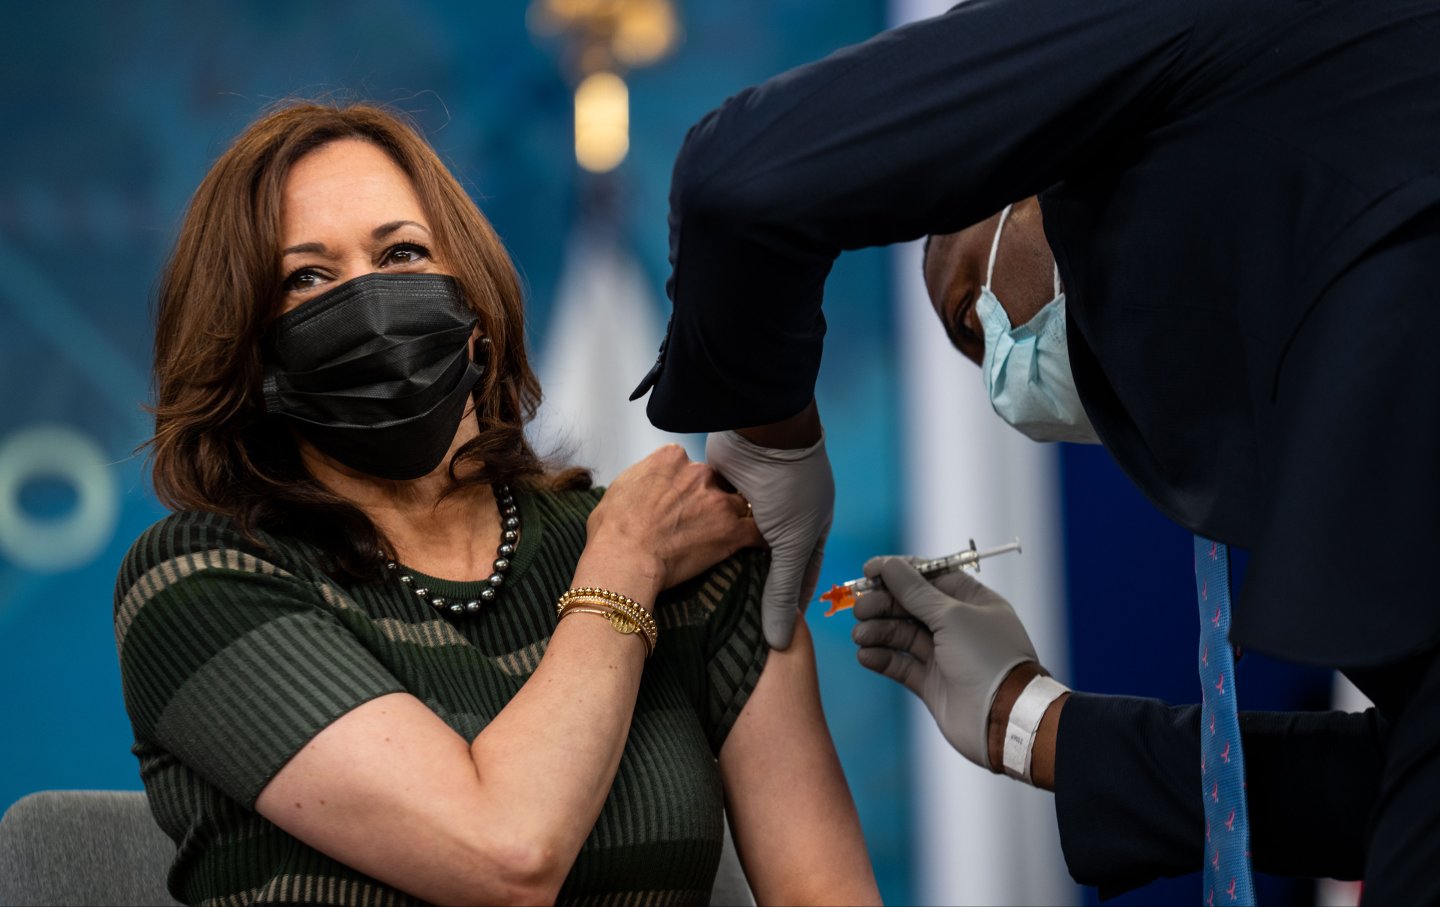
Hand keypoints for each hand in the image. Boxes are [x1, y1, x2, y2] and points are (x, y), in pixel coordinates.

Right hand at [587, 444, 761, 597]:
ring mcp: (718, 501)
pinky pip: (756, 531)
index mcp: (671, 458)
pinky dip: (759, 538)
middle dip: (711, 497)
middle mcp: (698, 473)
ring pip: (738, 503)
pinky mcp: (731, 530)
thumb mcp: (618, 488)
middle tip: (699, 519)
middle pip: (716, 481)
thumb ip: (641, 478)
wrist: (625, 557)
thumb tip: (643, 486)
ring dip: (733, 516)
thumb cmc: (613, 529)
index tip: (681, 498)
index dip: (686, 483)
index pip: (689, 464)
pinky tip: (759, 544)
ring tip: (727, 533)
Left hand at [705, 430, 833, 648]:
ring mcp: (753, 499)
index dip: (786, 603)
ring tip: (703, 594)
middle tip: (731, 619)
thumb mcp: (792, 543)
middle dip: (750, 584)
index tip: (772, 635)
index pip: (798, 576)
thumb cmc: (790, 486)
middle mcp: (782, 515)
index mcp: (808, 527)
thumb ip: (782, 591)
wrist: (761, 429)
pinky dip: (704, 532)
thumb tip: (780, 642)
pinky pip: (715, 515)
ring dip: (723, 559)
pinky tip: (687, 557)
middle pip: (765, 559)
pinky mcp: (725, 485)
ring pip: (737, 539)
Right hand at [850, 556, 1037, 768]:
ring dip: (878, 631)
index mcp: (972, 602)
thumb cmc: (987, 658)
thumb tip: (889, 566)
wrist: (1002, 718)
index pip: (930, 577)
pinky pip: (900, 664)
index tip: (869, 570)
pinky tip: (865, 655)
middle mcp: (957, 626)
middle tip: (860, 608)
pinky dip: (881, 658)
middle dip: (883, 604)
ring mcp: (943, 655)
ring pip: (901, 635)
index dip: (900, 571)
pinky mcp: (930, 683)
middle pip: (910, 606)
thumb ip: (916, 592)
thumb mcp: (952, 616)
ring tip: (860, 635)